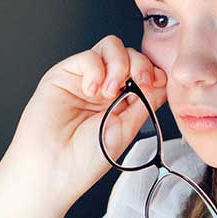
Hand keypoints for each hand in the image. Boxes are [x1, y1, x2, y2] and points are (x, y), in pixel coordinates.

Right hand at [0, 37, 167, 217]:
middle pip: (129, 54)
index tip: (156, 82)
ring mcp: (83, 79)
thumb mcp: (126, 129)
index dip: (152, 70)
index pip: (142, 71)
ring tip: (111, 91)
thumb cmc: (84, 160)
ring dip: (119, 64)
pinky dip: (96, 69)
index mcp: (120, 101)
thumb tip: (164, 81)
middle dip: (140, 64)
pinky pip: (88, 56)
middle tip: (141, 82)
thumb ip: (145, 102)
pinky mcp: (63, 74)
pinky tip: (92, 91)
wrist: (52, 171)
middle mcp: (102, 87)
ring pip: (110, 47)